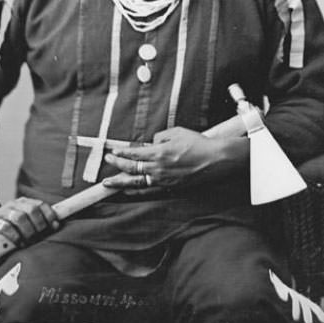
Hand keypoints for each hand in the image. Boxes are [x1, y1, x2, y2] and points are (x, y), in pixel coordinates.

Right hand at [0, 196, 58, 244]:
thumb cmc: (9, 226)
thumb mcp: (24, 221)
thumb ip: (37, 222)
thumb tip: (56, 226)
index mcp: (25, 202)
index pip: (41, 204)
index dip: (50, 215)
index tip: (54, 227)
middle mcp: (15, 204)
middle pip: (32, 210)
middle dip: (39, 225)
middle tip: (39, 238)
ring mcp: (3, 212)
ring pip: (20, 217)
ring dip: (27, 231)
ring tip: (28, 242)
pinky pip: (5, 227)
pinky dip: (14, 236)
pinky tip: (17, 243)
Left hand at [103, 126, 241, 193]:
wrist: (216, 160)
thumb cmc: (198, 144)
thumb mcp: (177, 132)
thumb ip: (160, 136)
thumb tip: (152, 142)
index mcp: (160, 152)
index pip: (134, 153)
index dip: (120, 153)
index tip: (112, 152)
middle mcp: (159, 168)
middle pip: (131, 169)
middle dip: (116, 166)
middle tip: (107, 162)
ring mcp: (164, 181)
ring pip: (137, 183)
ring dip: (121, 183)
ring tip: (109, 183)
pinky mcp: (171, 188)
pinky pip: (149, 190)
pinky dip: (137, 191)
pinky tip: (130, 190)